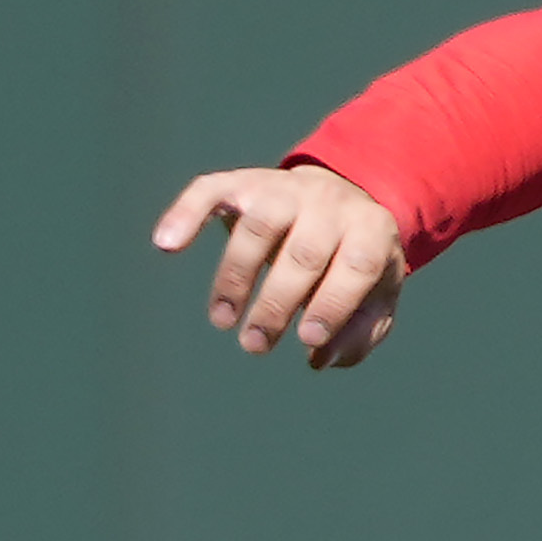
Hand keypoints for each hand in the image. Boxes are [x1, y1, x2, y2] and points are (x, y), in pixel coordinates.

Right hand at [153, 164, 406, 368]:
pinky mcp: (245, 181)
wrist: (341, 194)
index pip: (356, 266)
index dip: (332, 304)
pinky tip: (165, 244)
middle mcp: (329, 202)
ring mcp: (285, 188)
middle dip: (277, 305)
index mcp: (371, 230)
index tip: (306, 341)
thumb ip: (358, 334)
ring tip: (221, 320)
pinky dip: (185, 213)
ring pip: (258, 227)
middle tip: (255, 346)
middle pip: (304, 253)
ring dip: (236, 278)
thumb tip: (320, 359)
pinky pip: (210, 190)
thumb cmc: (354, 263)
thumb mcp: (376, 297)